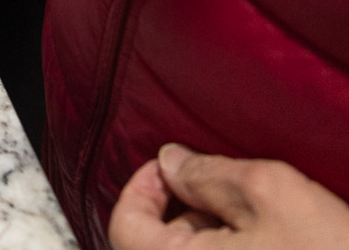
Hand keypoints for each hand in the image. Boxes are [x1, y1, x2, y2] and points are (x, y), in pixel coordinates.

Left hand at [109, 144, 348, 248]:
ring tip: (261, 225)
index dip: (143, 186)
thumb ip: (208, 172)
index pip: (126, 227)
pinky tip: (275, 247)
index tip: (175, 165)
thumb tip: (169, 161)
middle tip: (229, 190)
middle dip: (187, 214)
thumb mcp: (271, 192)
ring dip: (213, 241)